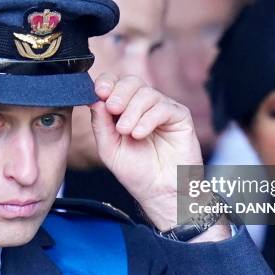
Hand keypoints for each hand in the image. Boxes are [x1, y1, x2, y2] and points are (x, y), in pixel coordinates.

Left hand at [90, 74, 201, 229]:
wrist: (159, 193)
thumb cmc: (136, 172)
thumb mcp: (109, 148)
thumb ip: (101, 124)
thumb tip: (94, 99)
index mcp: (126, 109)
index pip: (115, 84)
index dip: (106, 83)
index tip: (98, 92)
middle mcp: (145, 106)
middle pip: (131, 82)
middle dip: (119, 93)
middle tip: (113, 109)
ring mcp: (163, 109)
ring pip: (147, 93)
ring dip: (132, 111)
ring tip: (126, 132)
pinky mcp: (180, 117)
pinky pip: (164, 107)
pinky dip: (148, 119)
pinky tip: (139, 134)